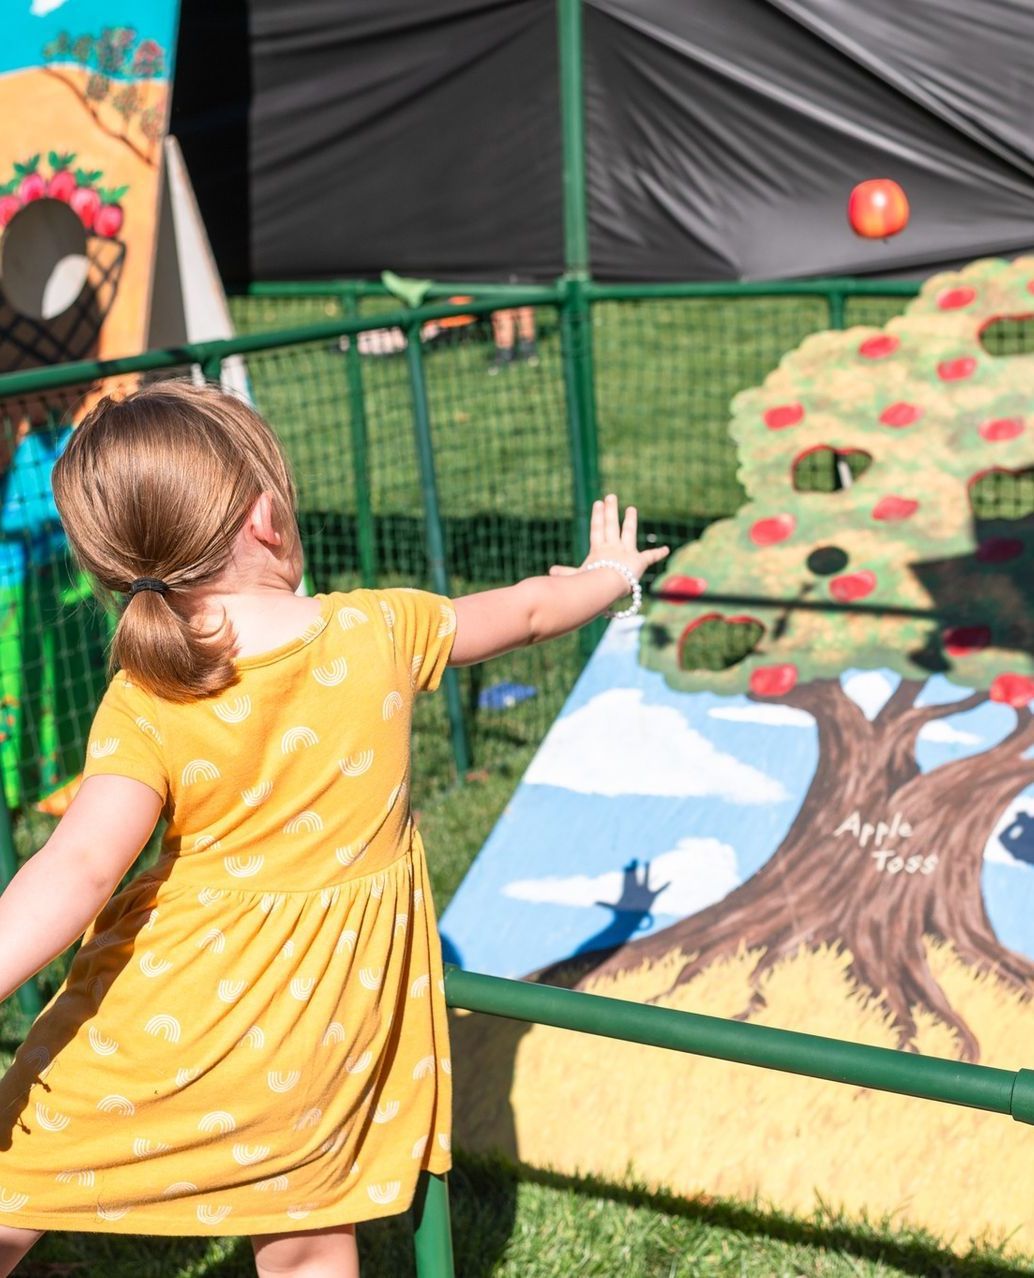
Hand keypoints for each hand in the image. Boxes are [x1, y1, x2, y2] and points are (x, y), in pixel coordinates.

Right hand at [549, 494, 668, 581]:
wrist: (606, 586)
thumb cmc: (589, 583)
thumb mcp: (577, 577)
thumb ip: (566, 574)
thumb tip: (551, 572)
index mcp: (598, 550)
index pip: (597, 529)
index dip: (597, 517)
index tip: (598, 504)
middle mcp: (613, 547)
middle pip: (611, 525)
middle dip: (610, 510)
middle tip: (611, 496)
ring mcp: (626, 552)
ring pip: (628, 532)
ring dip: (630, 520)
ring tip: (632, 508)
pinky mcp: (638, 561)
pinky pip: (650, 557)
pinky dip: (658, 554)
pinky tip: (667, 549)